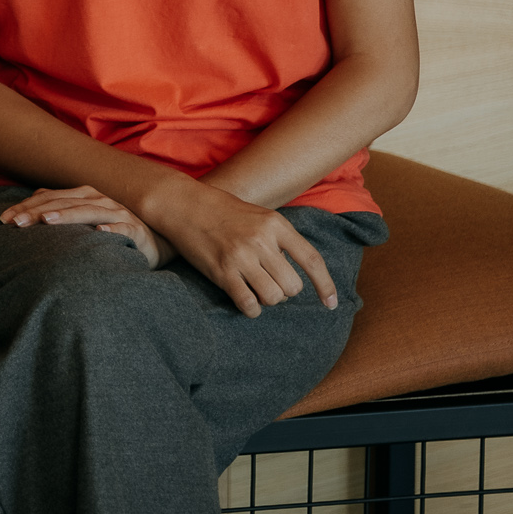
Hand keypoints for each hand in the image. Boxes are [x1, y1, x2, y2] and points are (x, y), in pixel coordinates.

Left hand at [0, 185, 171, 268]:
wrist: (153, 242)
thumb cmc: (110, 231)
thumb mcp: (82, 221)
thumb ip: (59, 211)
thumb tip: (30, 208)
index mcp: (83, 195)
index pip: (48, 198)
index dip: (25, 208)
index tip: (3, 220)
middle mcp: (99, 200)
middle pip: (63, 203)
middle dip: (38, 212)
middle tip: (16, 223)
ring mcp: (118, 213)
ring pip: (90, 212)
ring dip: (68, 216)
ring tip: (48, 221)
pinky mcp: (135, 230)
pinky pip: (123, 228)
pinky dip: (111, 229)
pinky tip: (99, 232)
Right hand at [139, 176, 338, 317]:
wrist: (182, 204)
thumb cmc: (221, 210)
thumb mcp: (258, 215)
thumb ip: (279, 238)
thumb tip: (295, 270)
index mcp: (275, 224)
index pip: (312, 260)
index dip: (325, 285)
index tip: (330, 303)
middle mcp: (261, 241)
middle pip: (292, 286)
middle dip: (284, 290)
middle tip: (270, 282)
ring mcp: (240, 257)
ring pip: (273, 297)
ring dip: (267, 299)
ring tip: (256, 289)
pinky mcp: (221, 271)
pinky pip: (247, 303)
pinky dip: (251, 309)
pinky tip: (246, 302)